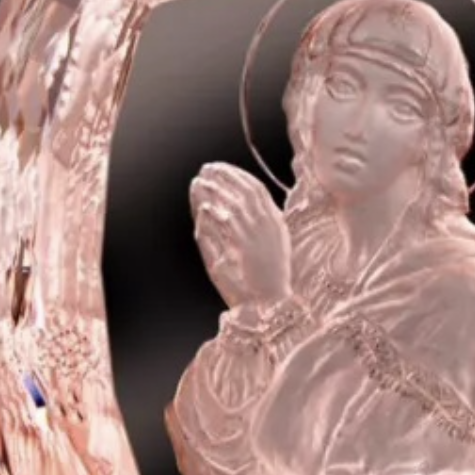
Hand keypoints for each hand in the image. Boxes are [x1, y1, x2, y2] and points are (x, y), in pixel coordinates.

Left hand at [190, 162, 291, 308]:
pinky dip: (211, 212)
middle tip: (206, 169)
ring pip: (231, 203)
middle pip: (243, 190)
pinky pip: (222, 223)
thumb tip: (232, 206)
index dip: (237, 175)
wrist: (268, 305)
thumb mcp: (266, 246)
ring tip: (199, 183)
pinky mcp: (239, 249)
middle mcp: (266, 226)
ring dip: (214, 190)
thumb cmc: (265, 279)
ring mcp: (253, 236)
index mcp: (275, 223)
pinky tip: (202, 207)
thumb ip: (255, 223)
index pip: (256, 188)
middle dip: (223, 176)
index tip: (221, 168)